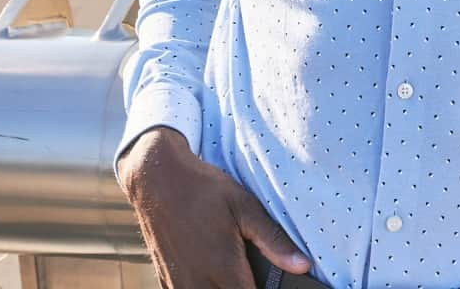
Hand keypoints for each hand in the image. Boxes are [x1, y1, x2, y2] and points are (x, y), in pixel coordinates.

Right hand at [117, 126, 311, 287]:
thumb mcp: (244, 207)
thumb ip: (273, 240)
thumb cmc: (204, 189)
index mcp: (223, 270)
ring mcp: (180, 287)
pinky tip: (216, 277)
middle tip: (254, 275)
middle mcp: (199, 285)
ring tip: (237, 275)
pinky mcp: (167, 283)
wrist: (157, 180)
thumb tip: (303, 266)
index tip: (277, 286)